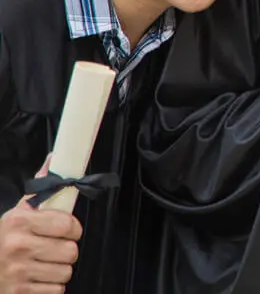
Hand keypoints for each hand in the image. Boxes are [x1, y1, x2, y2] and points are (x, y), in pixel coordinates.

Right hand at [0, 156, 80, 292]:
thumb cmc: (5, 239)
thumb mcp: (17, 213)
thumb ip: (42, 189)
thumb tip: (56, 158)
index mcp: (18, 222)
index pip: (69, 225)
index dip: (73, 228)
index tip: (67, 230)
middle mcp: (17, 247)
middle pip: (71, 251)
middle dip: (65, 251)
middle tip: (52, 249)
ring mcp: (17, 273)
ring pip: (66, 272)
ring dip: (58, 270)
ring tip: (42, 264)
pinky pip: (57, 291)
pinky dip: (50, 287)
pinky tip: (36, 279)